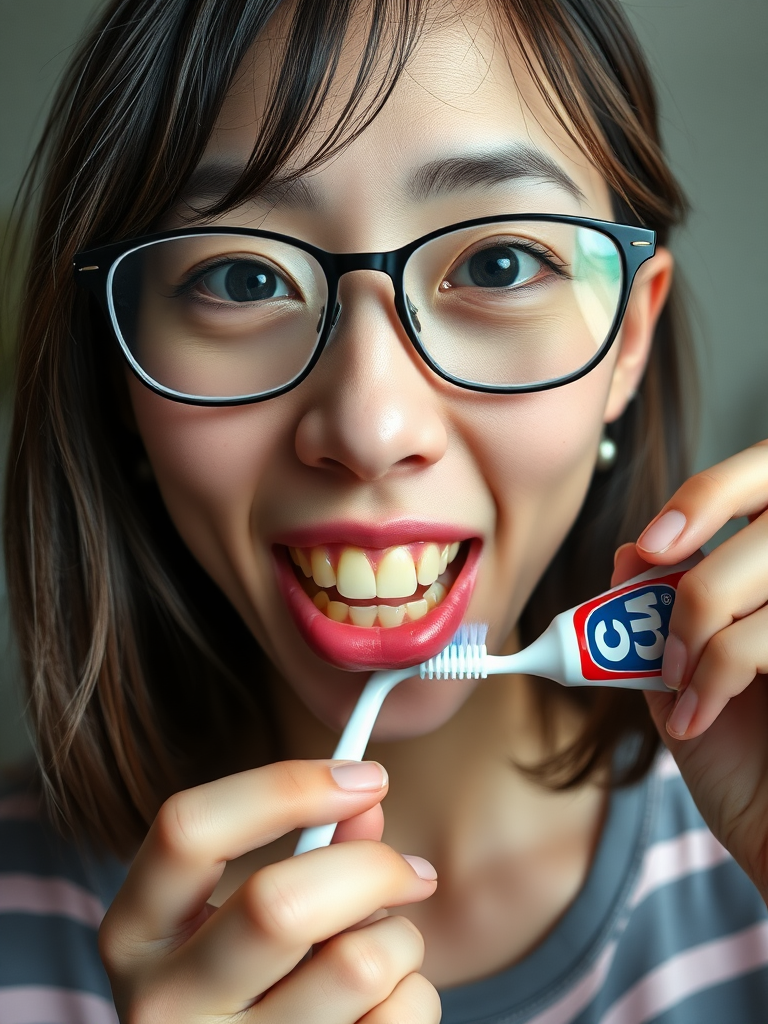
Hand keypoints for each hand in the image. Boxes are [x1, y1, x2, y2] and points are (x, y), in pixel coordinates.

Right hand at [99, 759, 439, 1022]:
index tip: (367, 778)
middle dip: (372, 869)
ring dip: (398, 940)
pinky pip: (395, 1021)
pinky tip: (382, 1004)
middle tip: (413, 870)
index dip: (285, 786)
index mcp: (137, 932)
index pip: (188, 829)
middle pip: (280, 903)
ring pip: (356, 965)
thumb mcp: (246, 914)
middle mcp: (163, 1004)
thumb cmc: (251, 983)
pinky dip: (411, 996)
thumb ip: (307, 849)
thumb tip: (366, 800)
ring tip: (385, 948)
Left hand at [611, 440, 767, 900]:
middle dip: (704, 530)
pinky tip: (699, 718)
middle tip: (657, 578)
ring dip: (700, 616)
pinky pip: (762, 634)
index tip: (650, 543)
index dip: (712, 491)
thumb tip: (627, 553)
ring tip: (679, 683)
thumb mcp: (687, 681)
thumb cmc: (744, 766)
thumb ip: (662, 618)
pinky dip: (716, 669)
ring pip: (766, 562)